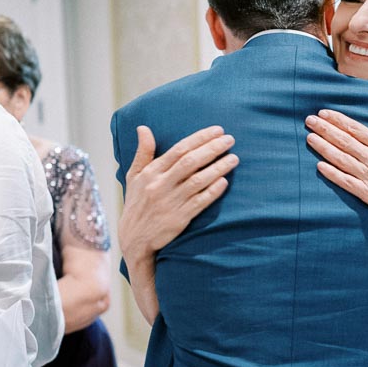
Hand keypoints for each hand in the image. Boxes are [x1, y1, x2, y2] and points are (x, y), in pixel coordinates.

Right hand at [118, 124, 236, 265]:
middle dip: (212, 148)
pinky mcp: (179, 218)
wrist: (134, 238)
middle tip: (230, 140)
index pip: (179, 149)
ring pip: (198, 181)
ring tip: (234, 158)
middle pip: (191, 162)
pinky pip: (200, 202)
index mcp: (152, 172)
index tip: (217, 130)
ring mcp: (171, 202)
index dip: (200, 138)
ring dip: (218, 168)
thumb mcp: (134, 176)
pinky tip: (224, 182)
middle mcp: (161, 185)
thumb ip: (142, 152)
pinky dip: (213, 191)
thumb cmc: (136, 204)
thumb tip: (143, 127)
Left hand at [304, 107, 367, 225]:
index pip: (355, 129)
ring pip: (341, 159)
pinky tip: (319, 166)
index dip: (337, 120)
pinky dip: (332, 174)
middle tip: (308, 121)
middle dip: (324, 129)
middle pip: (343, 140)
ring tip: (309, 138)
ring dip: (323, 147)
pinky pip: (346, 182)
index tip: (323, 113)